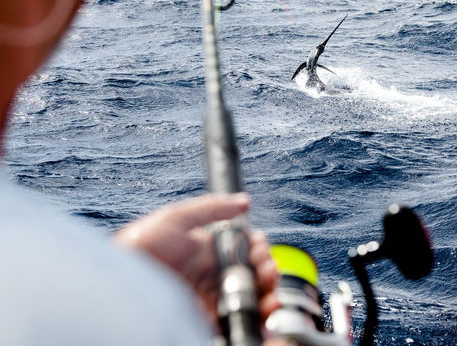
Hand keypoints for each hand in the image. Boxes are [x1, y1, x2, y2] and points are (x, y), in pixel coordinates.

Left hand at [114, 193, 279, 320]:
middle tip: (268, 276)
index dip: (258, 250)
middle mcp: (211, 275)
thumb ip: (212, 208)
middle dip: (266, 273)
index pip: (243, 249)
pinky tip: (261, 316)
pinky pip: (236, 322)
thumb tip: (245, 202)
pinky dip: (254, 321)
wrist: (118, 288)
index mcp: (207, 250)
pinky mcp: (205, 322)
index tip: (262, 253)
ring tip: (269, 299)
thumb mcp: (176, 218)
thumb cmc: (142, 248)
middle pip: (250, 274)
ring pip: (248, 299)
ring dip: (265, 297)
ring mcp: (208, 300)